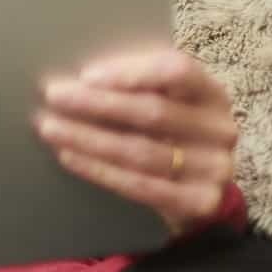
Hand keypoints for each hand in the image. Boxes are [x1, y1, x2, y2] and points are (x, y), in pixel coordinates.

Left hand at [33, 48, 238, 237]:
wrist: (196, 188)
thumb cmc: (168, 132)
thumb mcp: (165, 100)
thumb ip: (136, 83)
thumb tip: (79, 76)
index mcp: (211, 92)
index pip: (178, 70)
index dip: (132, 71)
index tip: (87, 75)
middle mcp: (219, 129)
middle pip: (154, 112)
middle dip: (97, 103)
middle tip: (54, 96)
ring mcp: (214, 168)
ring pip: (141, 151)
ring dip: (89, 138)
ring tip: (51, 127)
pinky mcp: (199, 201)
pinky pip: (141, 186)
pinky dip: (100, 170)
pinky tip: (70, 156)